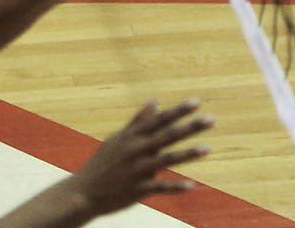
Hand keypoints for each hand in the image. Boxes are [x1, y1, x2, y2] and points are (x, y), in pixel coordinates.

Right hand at [70, 99, 212, 214]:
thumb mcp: (118, 139)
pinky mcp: (136, 190)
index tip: (197, 102)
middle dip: (189, 127)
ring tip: (208, 148)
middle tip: (211, 119)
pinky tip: (191, 186)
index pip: (159, 120)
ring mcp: (137, 170)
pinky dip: (175, 188)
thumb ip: (137, 121)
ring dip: (187, 154)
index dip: (178, 111)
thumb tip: (154, 101)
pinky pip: (159, 189)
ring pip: (166, 160)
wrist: (83, 193)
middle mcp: (136, 150)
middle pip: (167, 136)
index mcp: (132, 136)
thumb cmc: (103, 163)